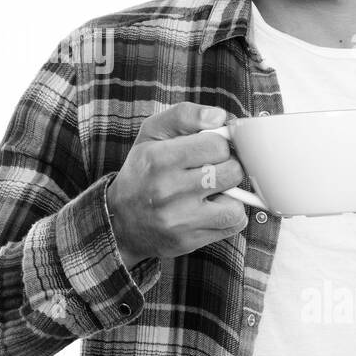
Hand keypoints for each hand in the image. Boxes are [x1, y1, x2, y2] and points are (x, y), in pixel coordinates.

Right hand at [106, 102, 248, 267]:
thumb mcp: (152, 133)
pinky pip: (233, 224)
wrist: (119, 220)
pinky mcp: (189, 240)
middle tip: (212, 169)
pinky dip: (229, 216)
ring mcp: (179, 219)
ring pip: (236, 202)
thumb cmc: (142, 170)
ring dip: (230, 195)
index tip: (209, 149)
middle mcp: (167, 190)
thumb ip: (184, 115)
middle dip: (227, 167)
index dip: (219, 144)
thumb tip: (219, 117)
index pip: (217, 145)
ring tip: (212, 191)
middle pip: (232, 171)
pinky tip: (211, 209)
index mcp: (158, 158)